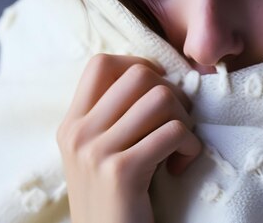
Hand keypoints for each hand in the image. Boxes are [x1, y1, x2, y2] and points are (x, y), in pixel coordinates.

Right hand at [57, 54, 201, 222]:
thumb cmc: (114, 199)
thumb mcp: (98, 154)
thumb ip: (112, 118)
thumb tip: (154, 76)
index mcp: (72, 124)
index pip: (100, 63)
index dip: (138, 65)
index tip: (157, 90)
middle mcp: (79, 133)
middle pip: (138, 74)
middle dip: (170, 92)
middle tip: (174, 120)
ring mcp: (97, 152)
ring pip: (161, 98)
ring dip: (184, 119)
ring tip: (179, 144)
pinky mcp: (122, 172)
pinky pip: (173, 132)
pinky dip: (190, 145)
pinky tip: (181, 164)